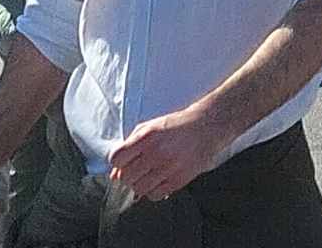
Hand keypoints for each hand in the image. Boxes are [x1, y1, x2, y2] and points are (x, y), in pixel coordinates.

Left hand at [109, 105, 229, 202]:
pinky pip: (154, 195)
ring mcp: (168, 167)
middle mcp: (156, 152)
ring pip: (138, 188)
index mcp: (147, 136)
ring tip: (149, 174)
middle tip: (139, 168)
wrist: (207, 127)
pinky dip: (153, 191)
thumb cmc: (175, 126)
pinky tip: (159, 180)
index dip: (118, 162)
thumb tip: (114, 175)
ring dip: (140, 184)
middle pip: (126, 176)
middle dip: (128, 174)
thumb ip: (129, 147)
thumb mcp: (149, 128)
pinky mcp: (179, 179)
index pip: (116, 158)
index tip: (125, 161)